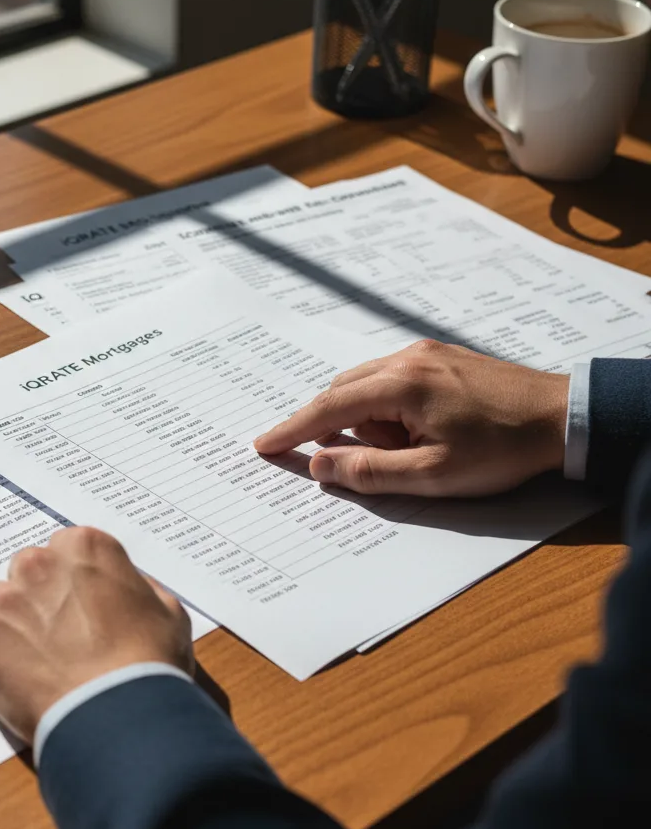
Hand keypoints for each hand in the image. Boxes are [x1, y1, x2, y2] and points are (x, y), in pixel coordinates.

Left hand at [0, 527, 193, 744]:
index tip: (82, 604)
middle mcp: (39, 564)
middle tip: (58, 634)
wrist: (119, 716)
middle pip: (25, 570)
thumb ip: (137, 588)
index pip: (66, 549)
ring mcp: (4, 603)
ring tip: (31, 661)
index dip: (73, 580)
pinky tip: (4, 676)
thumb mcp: (167, 612)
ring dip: (7, 624)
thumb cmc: (150, 664)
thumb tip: (123, 588)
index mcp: (85, 548)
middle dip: (36, 596)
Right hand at [254, 340, 568, 496]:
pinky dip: (388, 408)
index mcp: (401, 384)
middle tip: (346, 460)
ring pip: (368, 386)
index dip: (293, 429)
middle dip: (336, 427)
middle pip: (343, 391)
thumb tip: (320, 464)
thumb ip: (370, 471)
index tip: (264, 444)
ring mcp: (425, 353)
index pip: (328, 407)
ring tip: (411, 451)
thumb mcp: (433, 475)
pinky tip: (418, 431)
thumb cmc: (501, 448)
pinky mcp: (441, 357)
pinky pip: (393, 380)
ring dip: (370, 421)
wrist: (564, 417)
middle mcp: (406, 357)